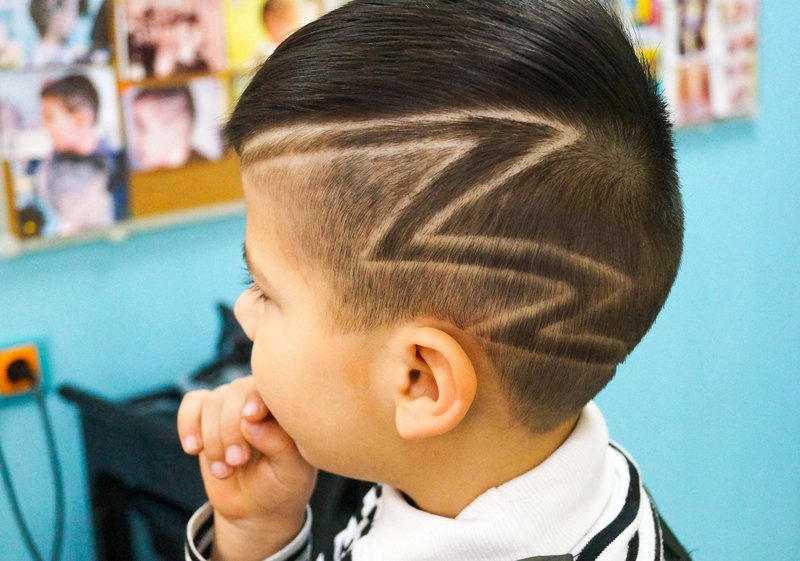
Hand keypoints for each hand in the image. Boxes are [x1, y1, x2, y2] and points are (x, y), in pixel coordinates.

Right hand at [177, 376, 316, 559]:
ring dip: (213, 439)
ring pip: (212, 402)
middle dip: (231, 429)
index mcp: (284, 406)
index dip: (255, 398)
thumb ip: (279, 444)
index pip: (269, 387)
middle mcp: (258, 398)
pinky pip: (191, 403)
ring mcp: (231, 405)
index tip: (251, 418)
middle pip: (236, 392)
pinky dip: (188, 424)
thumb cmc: (281, 484)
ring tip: (224, 470)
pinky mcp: (206, 416)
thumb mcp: (291, 472)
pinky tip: (194, 449)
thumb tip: (251, 422)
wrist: (256, 506)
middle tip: (237, 461)